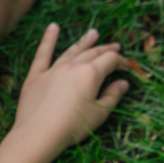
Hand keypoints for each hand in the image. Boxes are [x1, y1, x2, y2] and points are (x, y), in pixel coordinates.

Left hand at [7, 24, 130, 159]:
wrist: (38, 135)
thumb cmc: (72, 127)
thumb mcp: (99, 114)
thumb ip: (113, 96)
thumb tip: (123, 83)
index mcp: (91, 73)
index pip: (110, 60)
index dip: (121, 62)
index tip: (127, 67)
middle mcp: (72, 66)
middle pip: (92, 53)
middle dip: (106, 49)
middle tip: (115, 47)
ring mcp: (53, 70)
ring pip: (71, 51)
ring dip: (84, 42)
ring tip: (93, 34)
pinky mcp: (35, 77)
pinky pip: (42, 54)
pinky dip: (48, 40)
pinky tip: (52, 27)